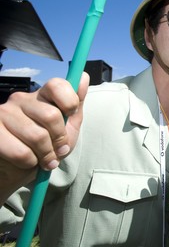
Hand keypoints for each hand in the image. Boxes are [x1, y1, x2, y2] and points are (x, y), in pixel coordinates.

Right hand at [0, 74, 88, 195]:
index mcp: (42, 95)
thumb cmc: (47, 145)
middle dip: (60, 139)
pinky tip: (29, 162)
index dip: (69, 101)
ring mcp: (4, 114)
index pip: (57, 85)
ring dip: (46, 155)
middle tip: (59, 150)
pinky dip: (30, 162)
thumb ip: (76, 103)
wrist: (21, 169)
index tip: (70, 115)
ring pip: (37, 136)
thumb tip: (83, 76)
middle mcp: (21, 100)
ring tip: (45, 159)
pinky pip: (20, 152)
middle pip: (51, 115)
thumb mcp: (68, 125)